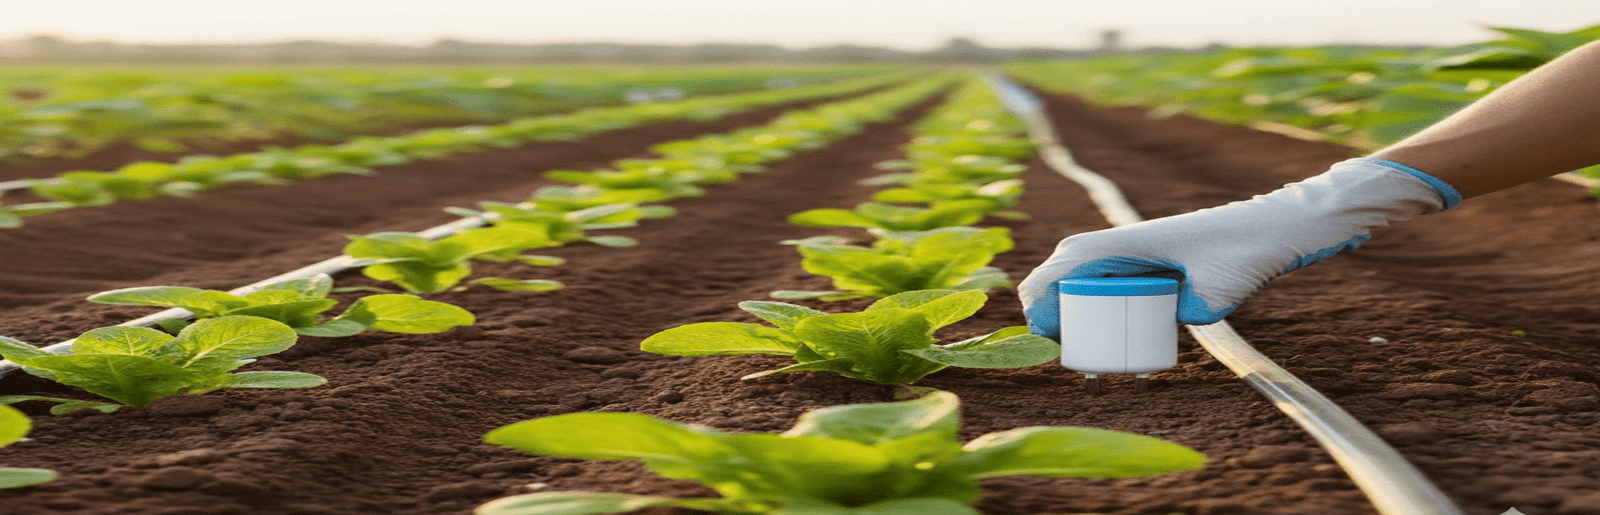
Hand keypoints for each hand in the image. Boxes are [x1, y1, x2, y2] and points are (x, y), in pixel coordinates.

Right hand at [1019, 158, 1460, 337]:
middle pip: (1058, 277)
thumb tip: (1157, 329)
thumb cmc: (1246, 251)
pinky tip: (1105, 331)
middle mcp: (1118, 242)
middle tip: (1063, 351)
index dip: (1039, 307)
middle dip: (1049, 314)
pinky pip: (1102, 281)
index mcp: (1122, 243)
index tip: (1048, 339)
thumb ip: (1182, 313)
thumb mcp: (1213, 294)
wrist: (1276, 226)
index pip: (1056, 272)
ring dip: (1070, 311)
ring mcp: (1130, 249)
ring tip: (1080, 348)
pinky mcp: (1146, 258)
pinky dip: (1092, 304)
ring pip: (1077, 280)